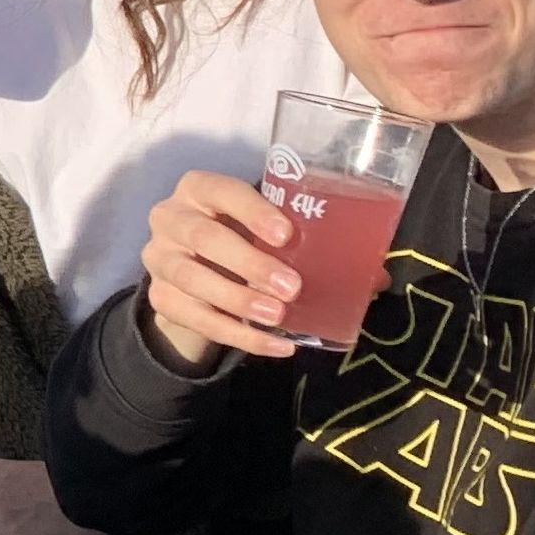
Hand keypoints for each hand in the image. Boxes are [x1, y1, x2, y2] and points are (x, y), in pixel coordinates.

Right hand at [136, 167, 302, 363]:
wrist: (197, 266)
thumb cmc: (243, 234)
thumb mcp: (265, 226)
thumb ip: (310, 241)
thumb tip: (375, 277)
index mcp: (199, 189)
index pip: (221, 191)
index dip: (252, 212)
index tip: (286, 235)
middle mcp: (170, 218)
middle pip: (202, 237)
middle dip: (248, 263)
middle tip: (290, 287)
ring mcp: (159, 258)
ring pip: (191, 278)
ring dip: (237, 299)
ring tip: (277, 316)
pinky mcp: (160, 297)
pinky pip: (195, 318)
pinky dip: (238, 335)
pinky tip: (276, 345)